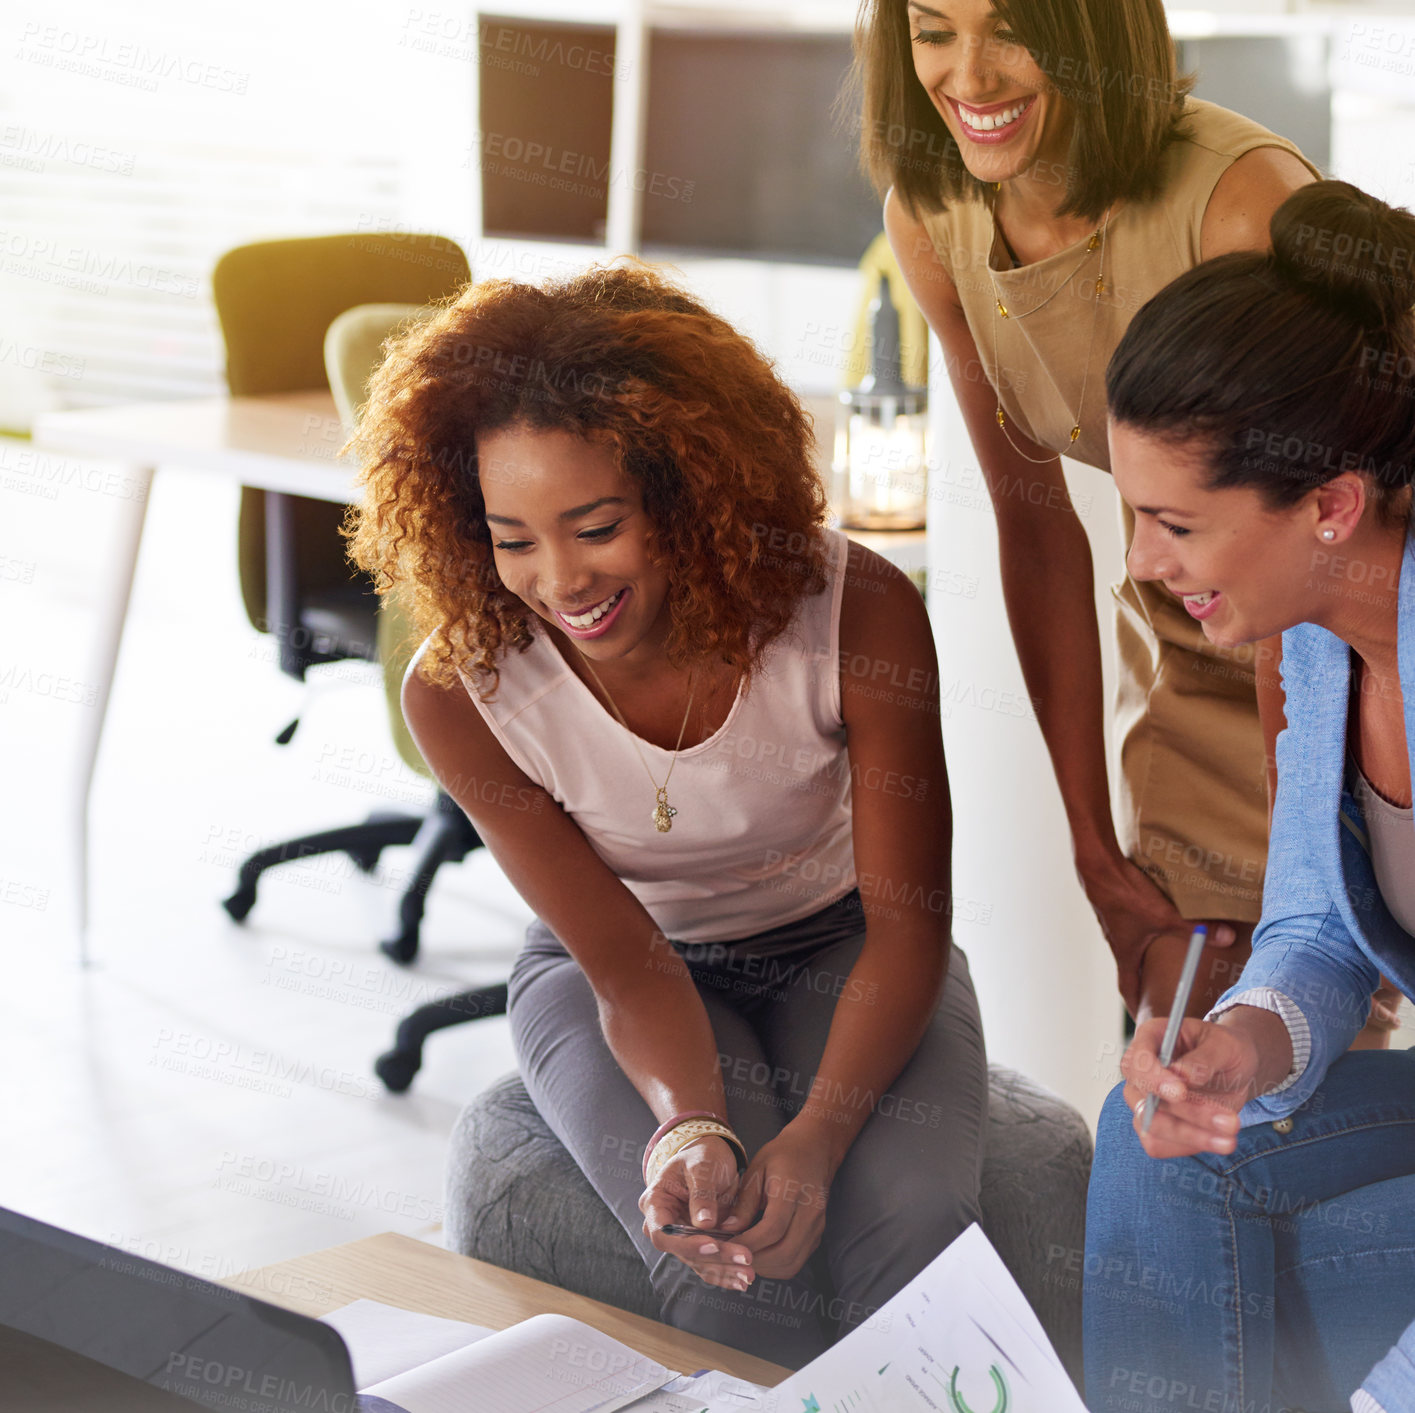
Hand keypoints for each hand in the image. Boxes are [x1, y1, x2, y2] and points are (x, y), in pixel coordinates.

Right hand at [640, 1136, 754, 1292]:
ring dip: (725, 1270)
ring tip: (749, 1273)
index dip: (686, 1244)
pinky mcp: (699, 1244)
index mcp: (655, 1203)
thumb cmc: (701, 1155)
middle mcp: (664, 1225)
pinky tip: (744, 1279)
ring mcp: (682, 1237)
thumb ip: (702, 1192)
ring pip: (700, 1262)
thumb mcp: (701, 1165)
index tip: (713, 1244)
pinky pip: (710, 1263)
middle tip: (744, 1258)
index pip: (664, 1233)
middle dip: (715, 1258)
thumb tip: (704, 1223)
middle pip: (684, 1252)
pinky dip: (726, 1272)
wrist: (712, 1156)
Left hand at [718, 1124, 833, 1281]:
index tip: (727, 1246)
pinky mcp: (817, 1234)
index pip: (773, 1228)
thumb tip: (727, 1230)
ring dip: (766, 1268)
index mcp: (793, 1191)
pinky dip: (777, 1266)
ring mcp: (817, 1225)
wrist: (814, 1149)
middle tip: (732, 1256)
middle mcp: (810, 1212)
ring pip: (792, 1262)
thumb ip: (744, 1202)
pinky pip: (797, 1260)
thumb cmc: (782, 1156)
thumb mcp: (757, 1169)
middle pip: (785, 1252)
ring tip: (743, 1259)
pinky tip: (759, 1256)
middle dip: (755, 1260)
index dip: (749, 1243)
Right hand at [1082, 855, 1235, 1015]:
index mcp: (1126, 953)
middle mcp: (1118, 943)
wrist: (1097, 868)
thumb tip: (1227, 938)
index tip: (1144, 1020)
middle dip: (1143, 987)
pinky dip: (1141, 937)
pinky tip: (1153, 926)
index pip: (1128, 990)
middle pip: (1129, 972)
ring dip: (1141, 961)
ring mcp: (1114, 926)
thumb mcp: (1165, 914)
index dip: (1137, 1007)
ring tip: (1159, 965)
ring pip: (1129, 951)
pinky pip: (1128, 931)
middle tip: (1158, 997)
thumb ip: (1195, 928)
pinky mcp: (1115, 911)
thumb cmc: (1124, 895)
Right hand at [1120, 1017, 1260, 1158]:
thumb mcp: (1224, 1045)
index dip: (1153, 1078)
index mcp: (1150, 1039)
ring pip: (1151, 1127)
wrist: (1234, 1069)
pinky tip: (1217, 1140)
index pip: (1136, 1061)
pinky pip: (1159, 1146)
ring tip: (1230, 1138)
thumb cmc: (1225, 1049)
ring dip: (1192, 1136)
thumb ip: (1204, 1058)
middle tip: (1229, 1122)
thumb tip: (1182, 1075)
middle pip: (1143, 1100)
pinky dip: (1189, 1147)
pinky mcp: (1157, 1126)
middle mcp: (1140, 1072)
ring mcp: (1145, 1101)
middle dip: (1187, 1114)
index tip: (1180, 1092)